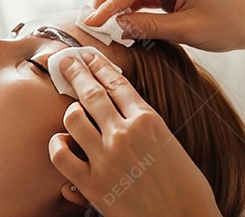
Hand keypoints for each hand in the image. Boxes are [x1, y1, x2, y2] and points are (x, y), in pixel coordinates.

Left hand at [49, 51, 221, 216]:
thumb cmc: (186, 187)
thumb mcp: (169, 143)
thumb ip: (144, 124)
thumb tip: (122, 110)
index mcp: (148, 120)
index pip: (117, 83)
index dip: (99, 66)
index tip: (89, 56)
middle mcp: (124, 134)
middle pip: (91, 93)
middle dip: (76, 72)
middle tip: (65, 61)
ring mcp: (106, 158)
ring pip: (73, 118)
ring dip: (71, 111)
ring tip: (72, 111)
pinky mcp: (92, 184)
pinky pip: (61, 154)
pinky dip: (59, 145)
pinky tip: (63, 143)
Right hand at [83, 0, 244, 52]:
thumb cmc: (229, 25)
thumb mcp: (187, 30)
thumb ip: (150, 27)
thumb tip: (117, 25)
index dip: (109, 4)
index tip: (92, 23)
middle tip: (91, 20)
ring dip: (117, 1)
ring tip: (102, 23)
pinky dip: (130, 6)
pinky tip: (121, 21)